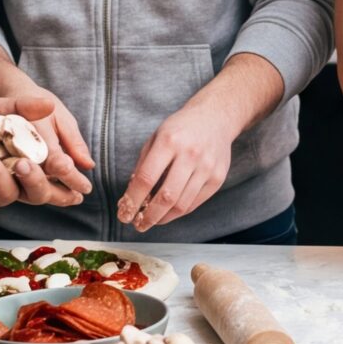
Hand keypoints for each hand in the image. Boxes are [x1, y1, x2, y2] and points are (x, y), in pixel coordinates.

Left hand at [0, 91, 94, 214]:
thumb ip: (20, 107)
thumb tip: (49, 104)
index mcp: (25, 159)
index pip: (53, 175)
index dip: (68, 181)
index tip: (80, 183)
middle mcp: (13, 180)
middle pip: (38, 193)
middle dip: (36, 181)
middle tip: (24, 164)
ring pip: (8, 194)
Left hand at [119, 99, 238, 230]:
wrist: (216, 118)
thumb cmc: (180, 128)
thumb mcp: (156, 138)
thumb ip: (143, 165)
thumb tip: (131, 197)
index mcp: (169, 141)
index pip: (147, 179)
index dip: (133, 200)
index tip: (124, 214)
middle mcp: (190, 155)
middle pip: (166, 197)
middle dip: (149, 216)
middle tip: (138, 225)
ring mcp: (207, 167)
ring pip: (182, 204)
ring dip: (163, 218)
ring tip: (151, 221)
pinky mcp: (218, 178)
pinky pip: (195, 203)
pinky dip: (179, 212)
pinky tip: (168, 213)